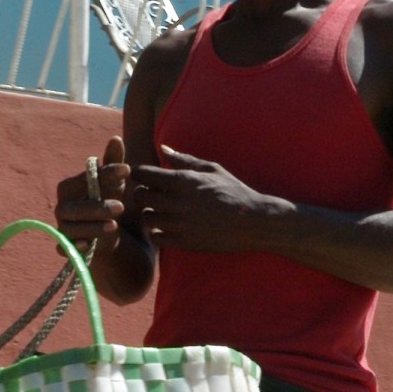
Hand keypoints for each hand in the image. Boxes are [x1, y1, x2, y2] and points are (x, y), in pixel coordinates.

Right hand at [54, 137, 131, 248]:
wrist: (111, 235)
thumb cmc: (109, 202)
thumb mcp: (116, 184)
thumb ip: (114, 163)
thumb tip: (116, 138)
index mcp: (70, 186)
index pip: (85, 178)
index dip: (105, 173)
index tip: (127, 170)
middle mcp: (63, 206)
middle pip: (73, 206)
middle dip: (97, 206)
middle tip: (122, 206)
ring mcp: (63, 227)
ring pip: (70, 227)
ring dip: (92, 226)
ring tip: (114, 225)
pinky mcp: (66, 247)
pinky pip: (64, 247)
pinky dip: (74, 246)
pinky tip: (89, 245)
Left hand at [130, 145, 285, 250]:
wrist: (253, 221)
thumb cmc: (233, 191)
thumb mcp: (212, 169)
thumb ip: (184, 160)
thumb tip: (163, 148)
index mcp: (183, 180)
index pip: (143, 174)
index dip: (140, 174)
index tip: (145, 178)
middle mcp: (177, 201)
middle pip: (139, 196)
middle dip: (141, 194)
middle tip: (151, 196)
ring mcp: (179, 223)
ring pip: (145, 218)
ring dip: (149, 214)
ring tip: (160, 213)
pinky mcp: (184, 242)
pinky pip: (156, 238)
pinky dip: (157, 233)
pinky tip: (167, 229)